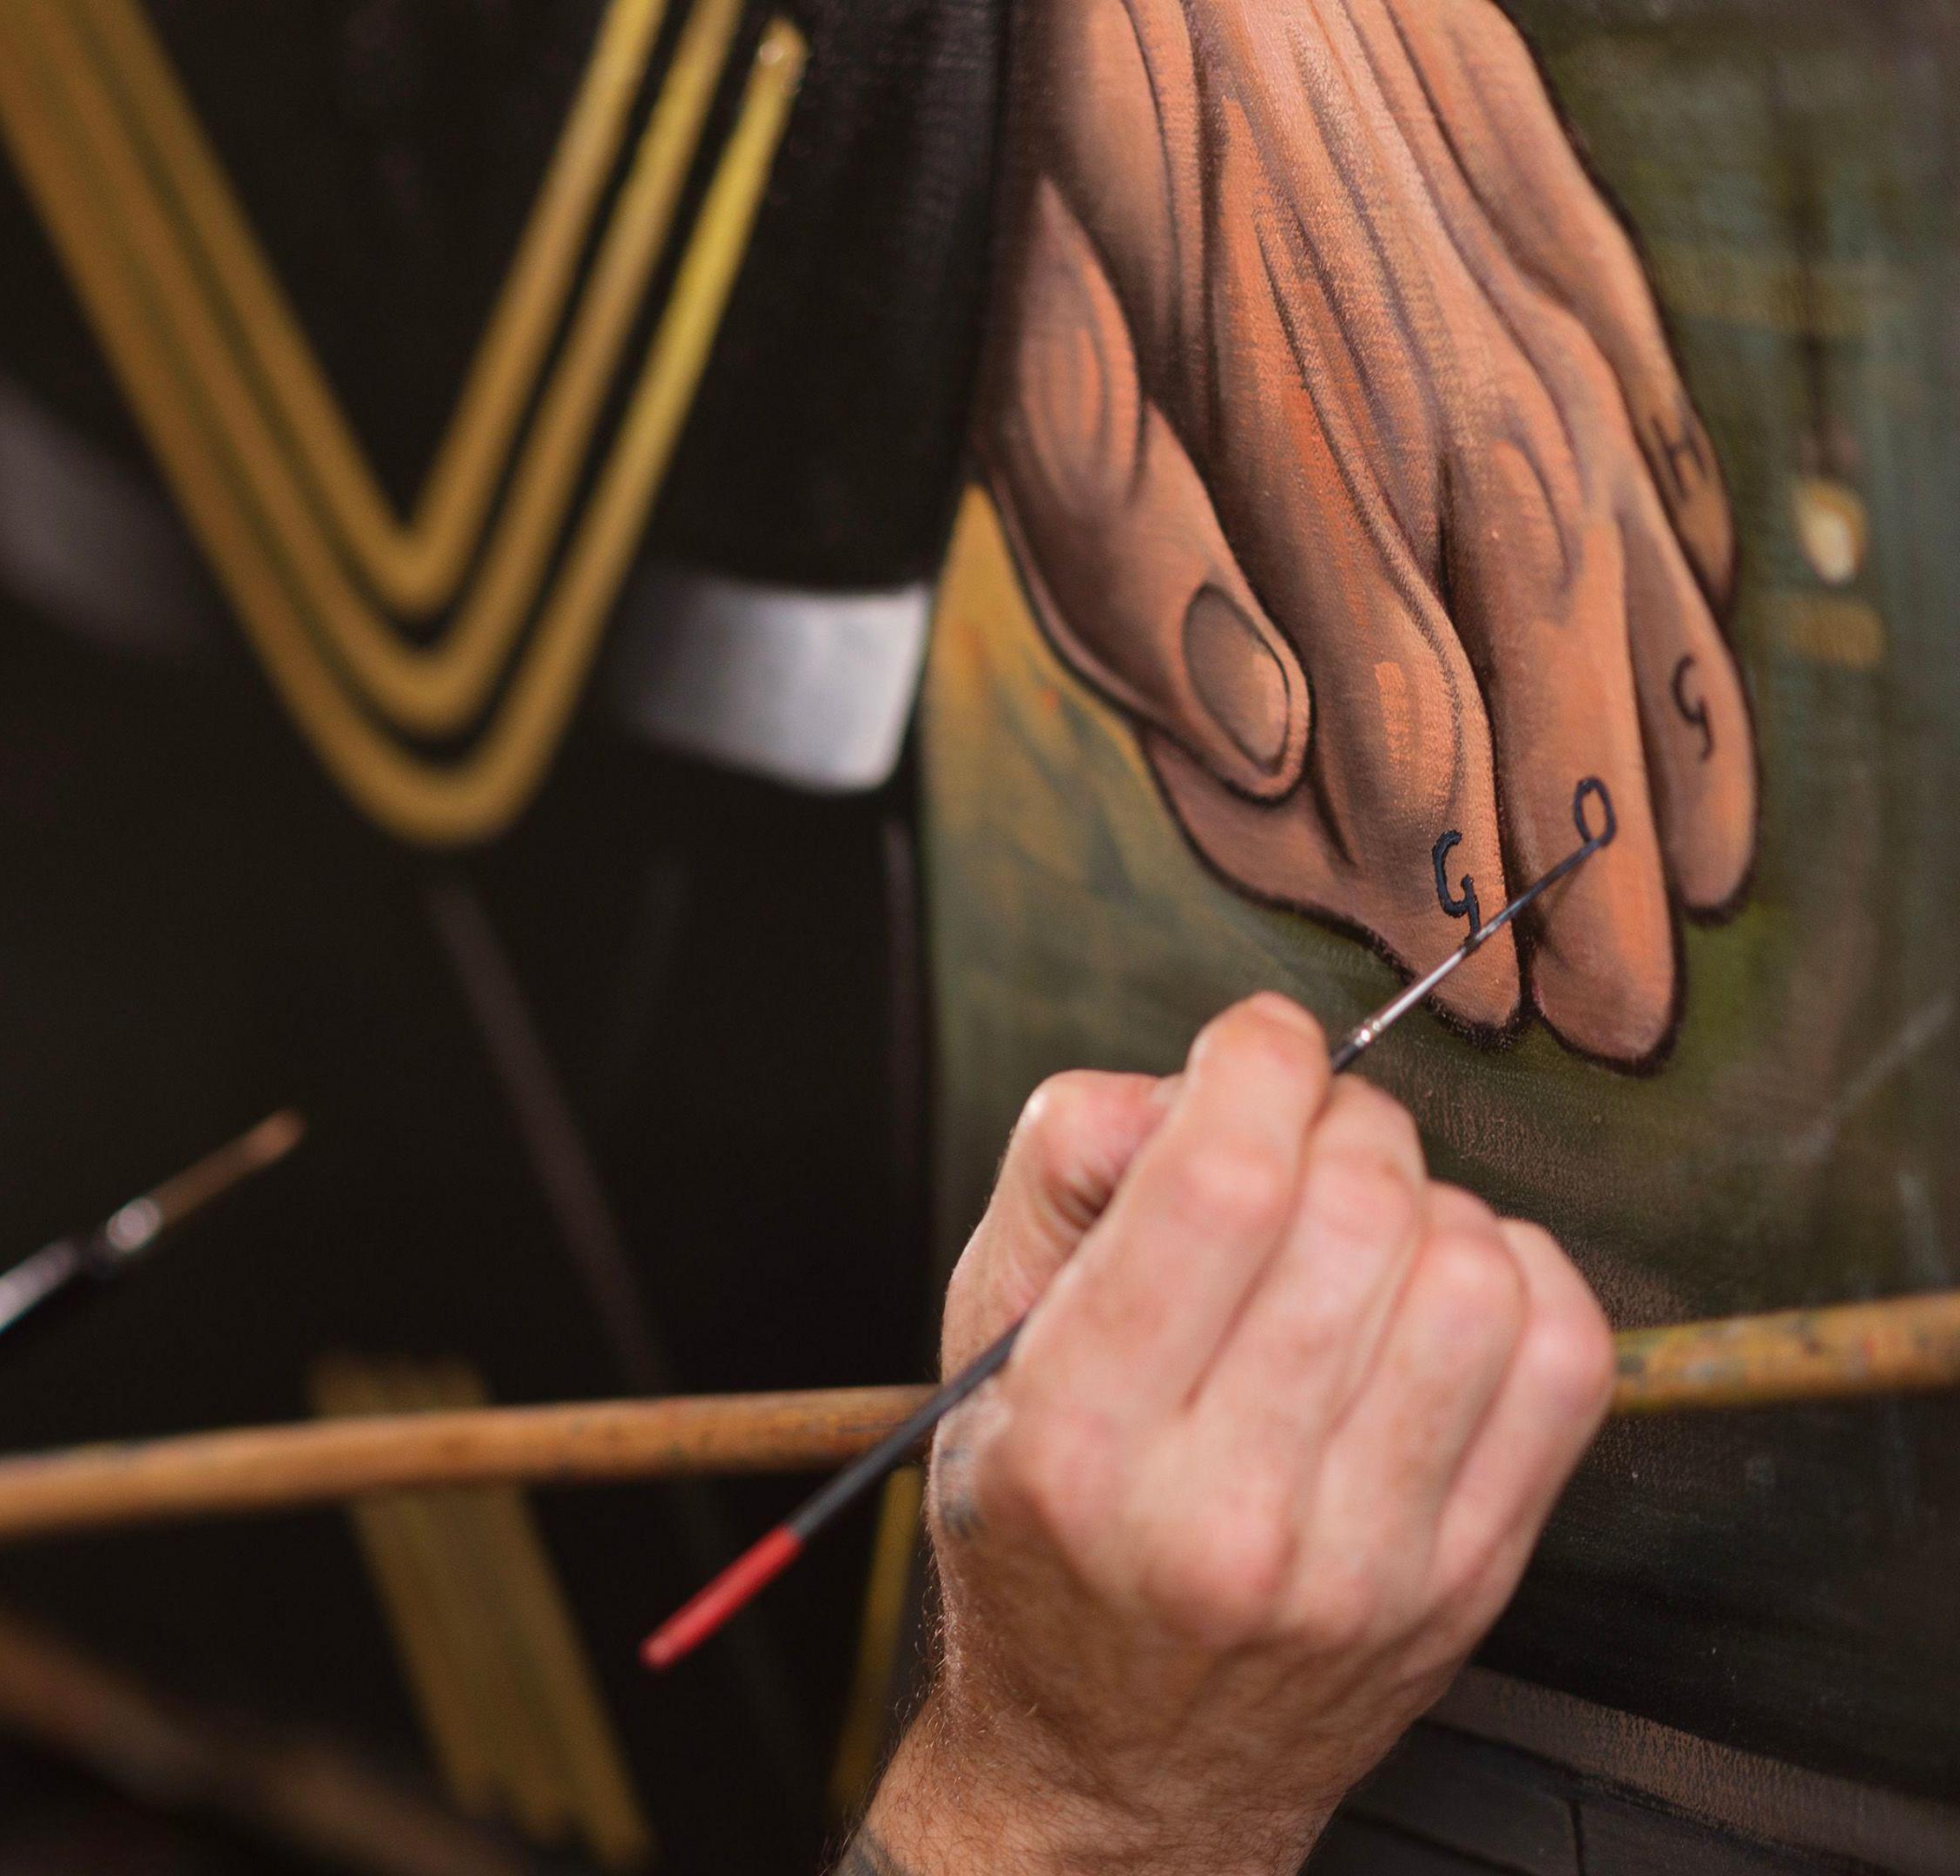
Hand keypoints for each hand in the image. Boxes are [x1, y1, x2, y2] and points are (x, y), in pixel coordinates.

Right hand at [863, 997, 1611, 1874]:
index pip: (1224, 1182)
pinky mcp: (1467, 1583)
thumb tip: (1190, 1077)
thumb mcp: (983, 1350)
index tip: (1253, 1049)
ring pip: (1471, 1274)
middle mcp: (1226, 1514)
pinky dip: (1517, 1281)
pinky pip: (1565, 1362)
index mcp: (1079, 1441)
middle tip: (1300, 1139)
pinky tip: (1438, 1297)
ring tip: (1361, 1234)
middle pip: (1357, 1208)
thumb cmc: (1045, 1539)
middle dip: (1337, 1123)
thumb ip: (1063, 1177)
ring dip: (1425, 1206)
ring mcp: (1366, 1559)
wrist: (1113, 1769)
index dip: (1259, 1061)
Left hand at [985, 0, 1751, 1064]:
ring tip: (1706, 878)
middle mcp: (1473, 426)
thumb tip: (1274, 753)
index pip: (1427, 750)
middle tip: (1627, 1009)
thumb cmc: (1075, 180)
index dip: (1467, 899)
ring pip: (1657, 597)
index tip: (1495, 997)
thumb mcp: (1042, 413)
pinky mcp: (1580, 260)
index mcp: (1324, 481)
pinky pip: (1671, 453)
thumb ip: (1156, 597)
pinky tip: (1709, 649)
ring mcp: (1551, 339)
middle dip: (1603, 880)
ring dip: (1687, 759)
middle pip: (1570, 702)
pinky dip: (1703, 579)